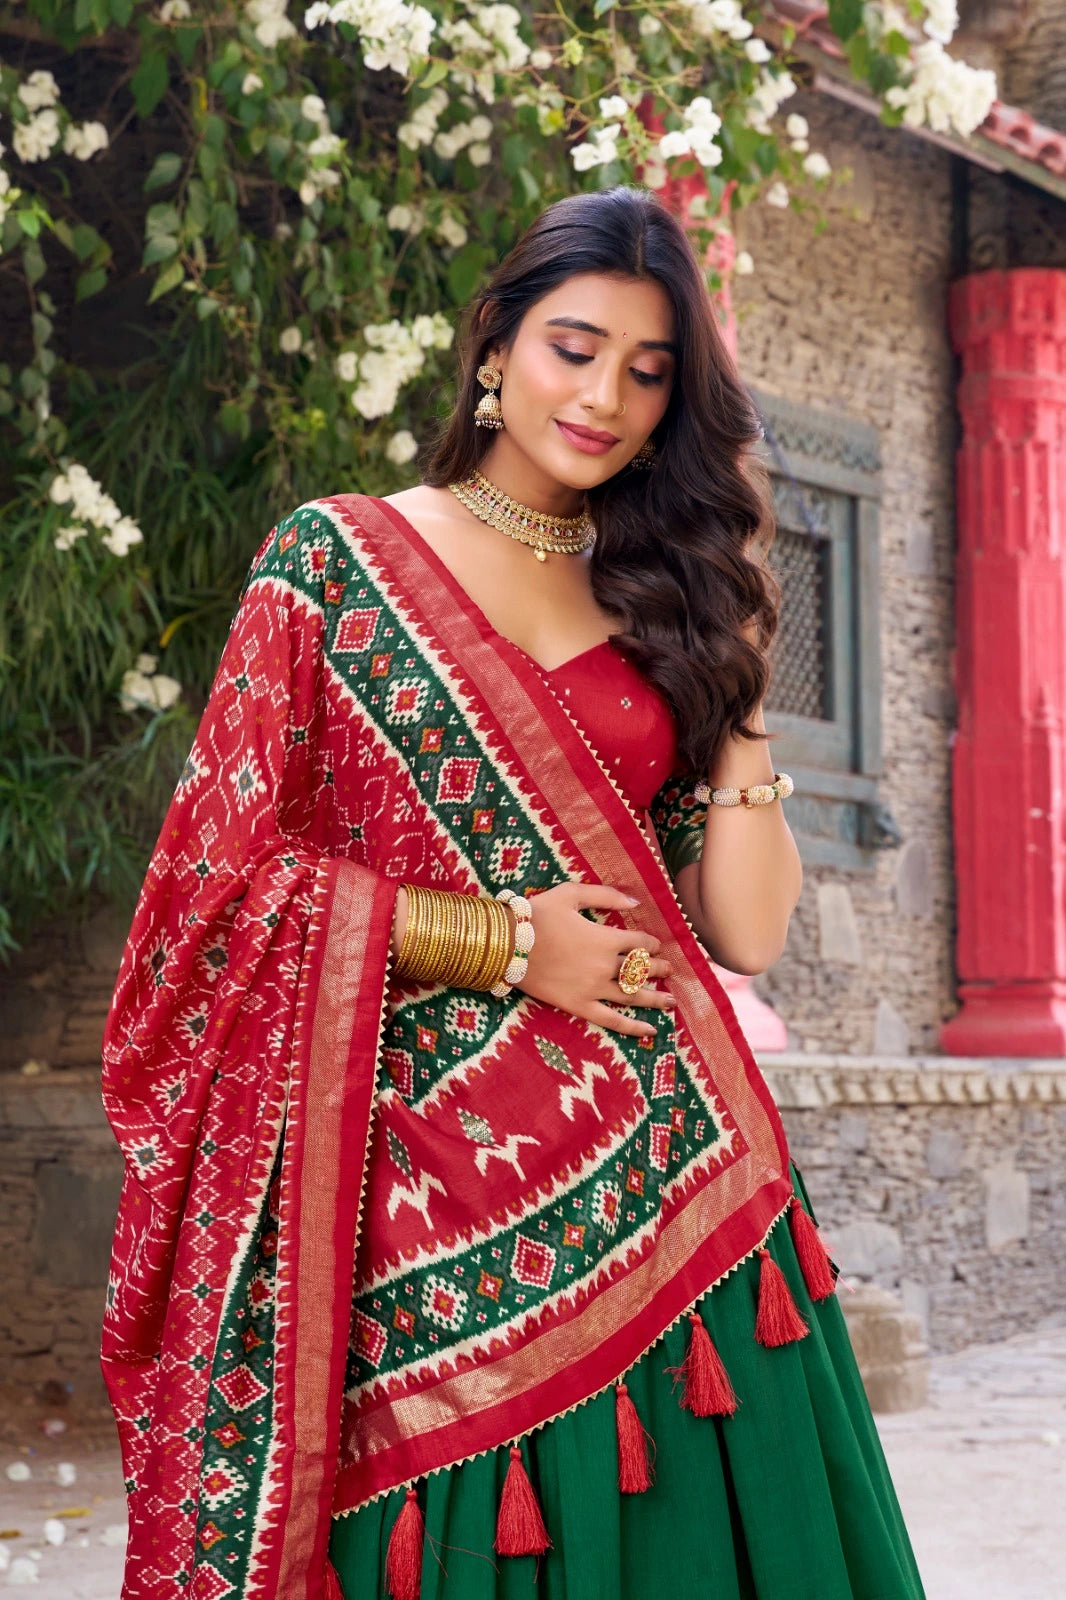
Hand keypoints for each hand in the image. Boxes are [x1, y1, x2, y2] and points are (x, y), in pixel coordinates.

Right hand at [513, 881, 673, 1038]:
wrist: (507, 943)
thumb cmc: (537, 915)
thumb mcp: (571, 894)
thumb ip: (605, 896)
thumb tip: (636, 902)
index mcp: (605, 939)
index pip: (640, 943)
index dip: (652, 944)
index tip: (656, 946)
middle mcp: (604, 966)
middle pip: (641, 970)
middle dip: (659, 970)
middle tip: (670, 970)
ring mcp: (593, 989)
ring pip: (632, 996)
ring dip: (655, 998)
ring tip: (671, 1001)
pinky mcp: (578, 1006)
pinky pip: (611, 1020)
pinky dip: (632, 1027)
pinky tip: (649, 1030)